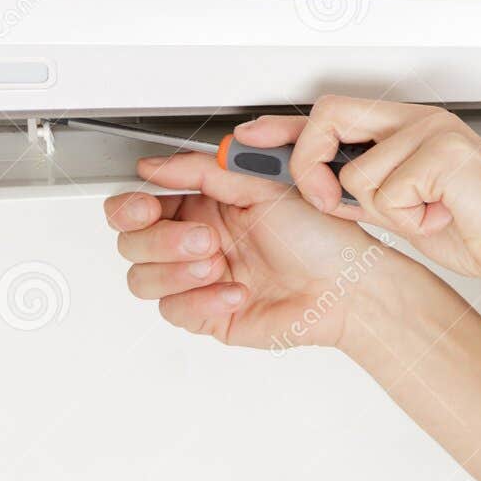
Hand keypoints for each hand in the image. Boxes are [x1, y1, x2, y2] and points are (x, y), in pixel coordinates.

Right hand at [104, 149, 415, 352]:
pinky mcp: (210, 314)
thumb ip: (204, 171)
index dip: (129, 207)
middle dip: (160, 240)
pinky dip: (202, 301)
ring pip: (143, 279)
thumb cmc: (324, 235)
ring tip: (216, 263)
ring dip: (173, 270)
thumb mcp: (264, 185)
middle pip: (132, 243)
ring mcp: (201, 280)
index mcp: (206, 206)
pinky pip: (176, 311)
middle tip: (204, 239)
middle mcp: (198, 242)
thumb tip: (153, 167)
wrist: (350, 284)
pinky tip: (236, 291)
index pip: (138, 206)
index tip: (146, 206)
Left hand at [233, 96, 480, 286]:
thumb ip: (366, 191)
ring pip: (357, 170)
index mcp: (409, 129)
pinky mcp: (441, 153)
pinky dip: (409, 218)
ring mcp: (431, 132)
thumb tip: (321, 191)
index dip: (285, 128)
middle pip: (328, 116)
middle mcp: (418, 121)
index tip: (248, 139)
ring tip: (425, 216)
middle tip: (328, 203)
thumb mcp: (406, 211)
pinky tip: (441, 216)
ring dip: (383, 210)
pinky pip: (387, 190)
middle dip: (309, 164)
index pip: (331, 115)